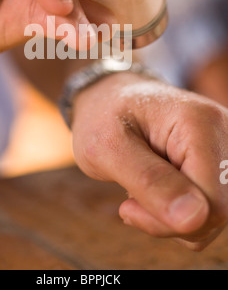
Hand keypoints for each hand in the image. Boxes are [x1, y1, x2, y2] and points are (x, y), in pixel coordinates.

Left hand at [72, 72, 227, 249]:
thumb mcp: (109, 147)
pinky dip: (179, 211)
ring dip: (171, 215)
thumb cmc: (105, 116)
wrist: (111, 100)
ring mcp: (226, 148)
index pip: (212, 203)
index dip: (169, 220)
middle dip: (169, 219)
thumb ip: (149, 180)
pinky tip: (158, 187)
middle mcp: (225, 133)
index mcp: (201, 123)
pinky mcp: (221, 163)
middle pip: (218, 211)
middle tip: (131, 198)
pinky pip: (209, 209)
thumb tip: (194, 218)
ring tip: (143, 185)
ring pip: (214, 216)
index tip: (127, 206)